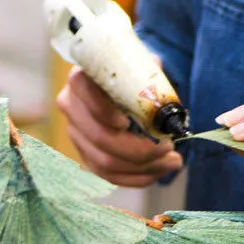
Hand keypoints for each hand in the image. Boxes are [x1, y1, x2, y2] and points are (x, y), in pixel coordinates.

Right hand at [57, 65, 181, 186]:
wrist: (125, 86)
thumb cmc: (133, 75)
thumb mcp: (142, 66)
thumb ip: (150, 75)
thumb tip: (163, 97)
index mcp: (82, 78)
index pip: (83, 91)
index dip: (103, 110)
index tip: (127, 122)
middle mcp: (71, 105)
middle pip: (99, 136)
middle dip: (138, 149)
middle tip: (169, 147)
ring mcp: (76, 133)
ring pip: (105, 162)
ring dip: (143, 167)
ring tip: (172, 161)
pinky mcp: (85, 154)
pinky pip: (109, 175)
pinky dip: (137, 177)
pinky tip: (158, 171)